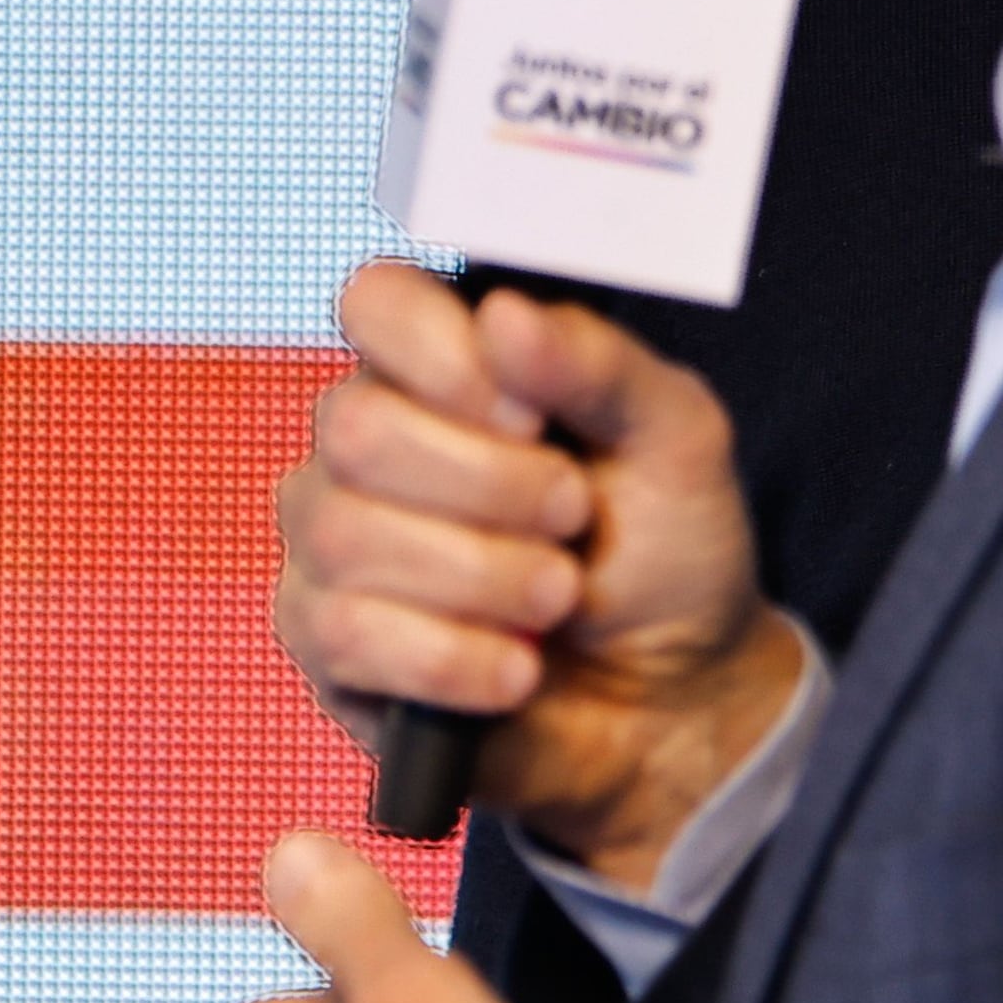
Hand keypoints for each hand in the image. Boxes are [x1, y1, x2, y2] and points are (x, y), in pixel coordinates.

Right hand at [273, 262, 805, 887]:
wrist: (673, 698)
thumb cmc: (663, 552)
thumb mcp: (674, 438)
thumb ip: (597, 365)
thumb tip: (503, 316)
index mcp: (438, 370)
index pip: (374, 304)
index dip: (445, 357)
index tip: (532, 417)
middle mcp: (365, 449)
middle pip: (356, 429)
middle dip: (489, 486)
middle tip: (570, 519)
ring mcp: (332, 547)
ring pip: (346, 536)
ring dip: (482, 578)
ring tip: (557, 597)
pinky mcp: (327, 647)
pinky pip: (345, 634)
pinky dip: (452, 658)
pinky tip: (514, 668)